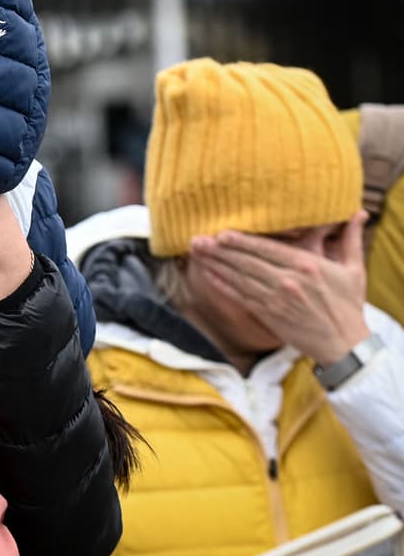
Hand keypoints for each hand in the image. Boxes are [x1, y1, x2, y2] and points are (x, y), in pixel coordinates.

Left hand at [189, 212, 371, 364]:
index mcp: (307, 266)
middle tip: (196, 240)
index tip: (221, 233)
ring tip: (196, 253)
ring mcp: (276, 300)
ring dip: (215, 265)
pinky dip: (223, 287)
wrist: (344, 343)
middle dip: (219, 251)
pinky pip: (241, 298)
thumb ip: (351, 239)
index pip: (268, 249)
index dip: (242, 241)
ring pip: (239, 279)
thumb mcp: (354, 269)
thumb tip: (359, 213)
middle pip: (247, 262)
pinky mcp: (269, 315)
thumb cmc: (348, 305)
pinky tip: (207, 276)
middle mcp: (288, 281)